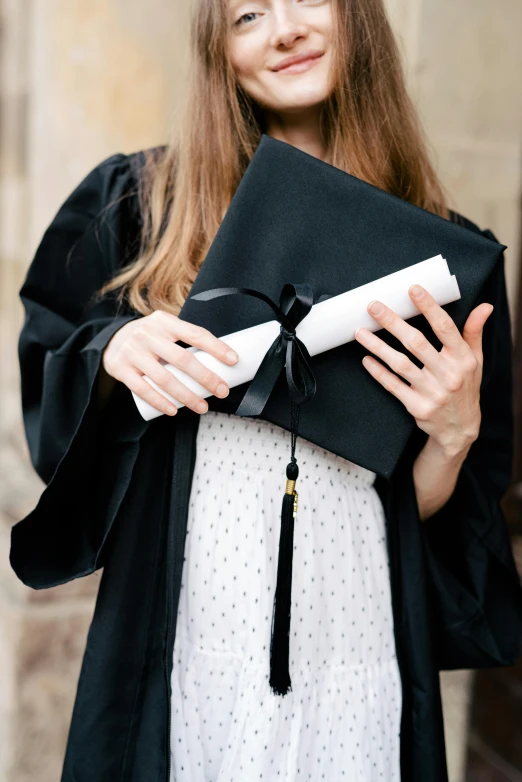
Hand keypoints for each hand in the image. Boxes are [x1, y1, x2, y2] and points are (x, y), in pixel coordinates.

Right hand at [102, 311, 238, 416]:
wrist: (111, 341)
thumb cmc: (150, 338)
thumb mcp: (165, 329)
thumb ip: (186, 339)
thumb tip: (222, 358)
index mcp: (164, 322)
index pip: (195, 333)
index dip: (216, 347)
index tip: (233, 360)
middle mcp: (147, 334)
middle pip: (182, 359)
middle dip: (206, 377)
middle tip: (222, 391)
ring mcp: (132, 352)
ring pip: (164, 378)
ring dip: (186, 395)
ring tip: (202, 406)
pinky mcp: (121, 369)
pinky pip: (142, 389)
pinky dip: (159, 401)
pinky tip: (173, 410)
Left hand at [354, 284, 493, 458]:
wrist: (460, 430)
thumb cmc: (465, 389)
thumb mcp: (476, 361)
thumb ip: (474, 333)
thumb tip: (484, 306)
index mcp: (463, 359)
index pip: (445, 328)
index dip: (429, 307)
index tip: (413, 289)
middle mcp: (448, 375)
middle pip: (416, 343)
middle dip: (393, 322)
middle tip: (373, 306)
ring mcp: (432, 392)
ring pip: (400, 364)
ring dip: (378, 346)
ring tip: (360, 331)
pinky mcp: (417, 407)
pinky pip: (393, 386)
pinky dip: (378, 372)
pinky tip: (366, 359)